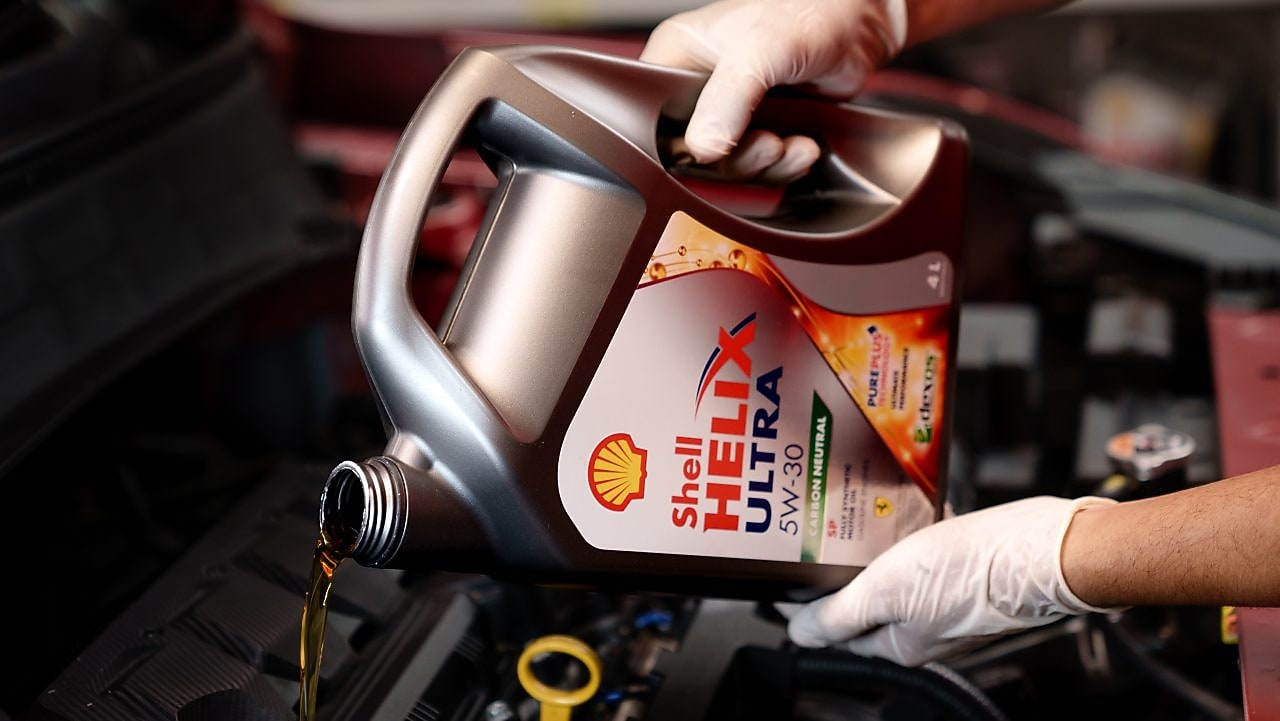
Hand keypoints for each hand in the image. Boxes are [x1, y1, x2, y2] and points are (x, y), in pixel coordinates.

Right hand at [640, 0, 905, 182]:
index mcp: (677, 57)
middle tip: (767, 143)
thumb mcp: (757, 51)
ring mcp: (729, 111)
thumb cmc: (806, 12)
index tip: (712, 148)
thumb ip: (726, 99)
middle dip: (736, 158)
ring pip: (727, 165)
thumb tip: (701, 148)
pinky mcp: (759, 127)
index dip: (679, 142)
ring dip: (765, 164)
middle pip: (693, 152)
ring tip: (790, 142)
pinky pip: (758, 167)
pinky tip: (802, 145)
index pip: (653, 115)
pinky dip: (784, 165)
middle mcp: (697, 87)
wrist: (856, 24)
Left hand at [788, 496, 1119, 665]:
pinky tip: (907, 512)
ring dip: (876, 550)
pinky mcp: (971, 570)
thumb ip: (841, 615)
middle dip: (841, 572)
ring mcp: (949, 596)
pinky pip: (928, 553)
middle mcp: (925, 624)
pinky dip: (913, 534)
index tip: (786, 578)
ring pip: (897, 574)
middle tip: (817, 540)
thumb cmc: (978, 571)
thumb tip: (798, 634)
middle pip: (866, 601)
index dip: (807, 602)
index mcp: (901, 640)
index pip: (836, 628)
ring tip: (855, 519)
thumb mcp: (890, 589)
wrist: (1052, 549)